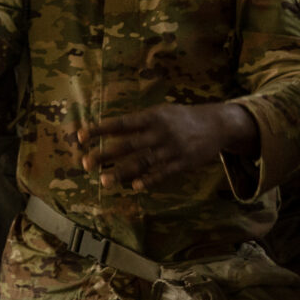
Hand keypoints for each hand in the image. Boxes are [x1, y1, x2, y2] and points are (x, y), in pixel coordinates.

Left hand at [75, 101, 249, 190]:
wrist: (219, 124)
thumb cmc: (182, 118)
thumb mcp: (161, 112)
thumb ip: (138, 122)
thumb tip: (109, 130)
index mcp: (152, 117)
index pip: (121, 124)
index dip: (100, 130)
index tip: (80, 136)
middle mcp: (160, 132)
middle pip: (128, 145)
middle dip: (105, 155)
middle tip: (85, 164)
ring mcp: (172, 149)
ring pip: (143, 162)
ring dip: (122, 172)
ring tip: (103, 181)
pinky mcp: (183, 163)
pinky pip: (164, 173)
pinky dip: (151, 179)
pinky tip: (136, 187)